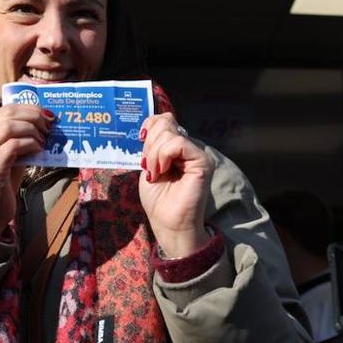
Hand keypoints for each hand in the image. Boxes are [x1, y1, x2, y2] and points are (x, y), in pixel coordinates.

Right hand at [0, 104, 53, 233]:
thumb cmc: (1, 181)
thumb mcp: (7, 153)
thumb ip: (18, 136)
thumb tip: (43, 121)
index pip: (6, 109)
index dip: (30, 108)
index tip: (48, 115)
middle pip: (8, 114)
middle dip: (34, 117)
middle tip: (49, 127)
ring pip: (9, 126)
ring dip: (32, 130)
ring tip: (43, 140)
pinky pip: (13, 146)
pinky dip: (30, 144)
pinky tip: (38, 150)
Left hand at [138, 112, 213, 257]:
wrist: (168, 223)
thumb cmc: (158, 199)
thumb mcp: (149, 165)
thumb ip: (152, 146)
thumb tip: (148, 125)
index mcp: (175, 147)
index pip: (163, 120)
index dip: (149, 126)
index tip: (141, 142)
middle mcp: (188, 147)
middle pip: (165, 122)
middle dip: (149, 143)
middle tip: (150, 166)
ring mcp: (196, 153)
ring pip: (169, 134)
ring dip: (154, 154)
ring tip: (155, 173)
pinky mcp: (202, 161)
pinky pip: (178, 144)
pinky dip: (163, 155)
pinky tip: (161, 171)